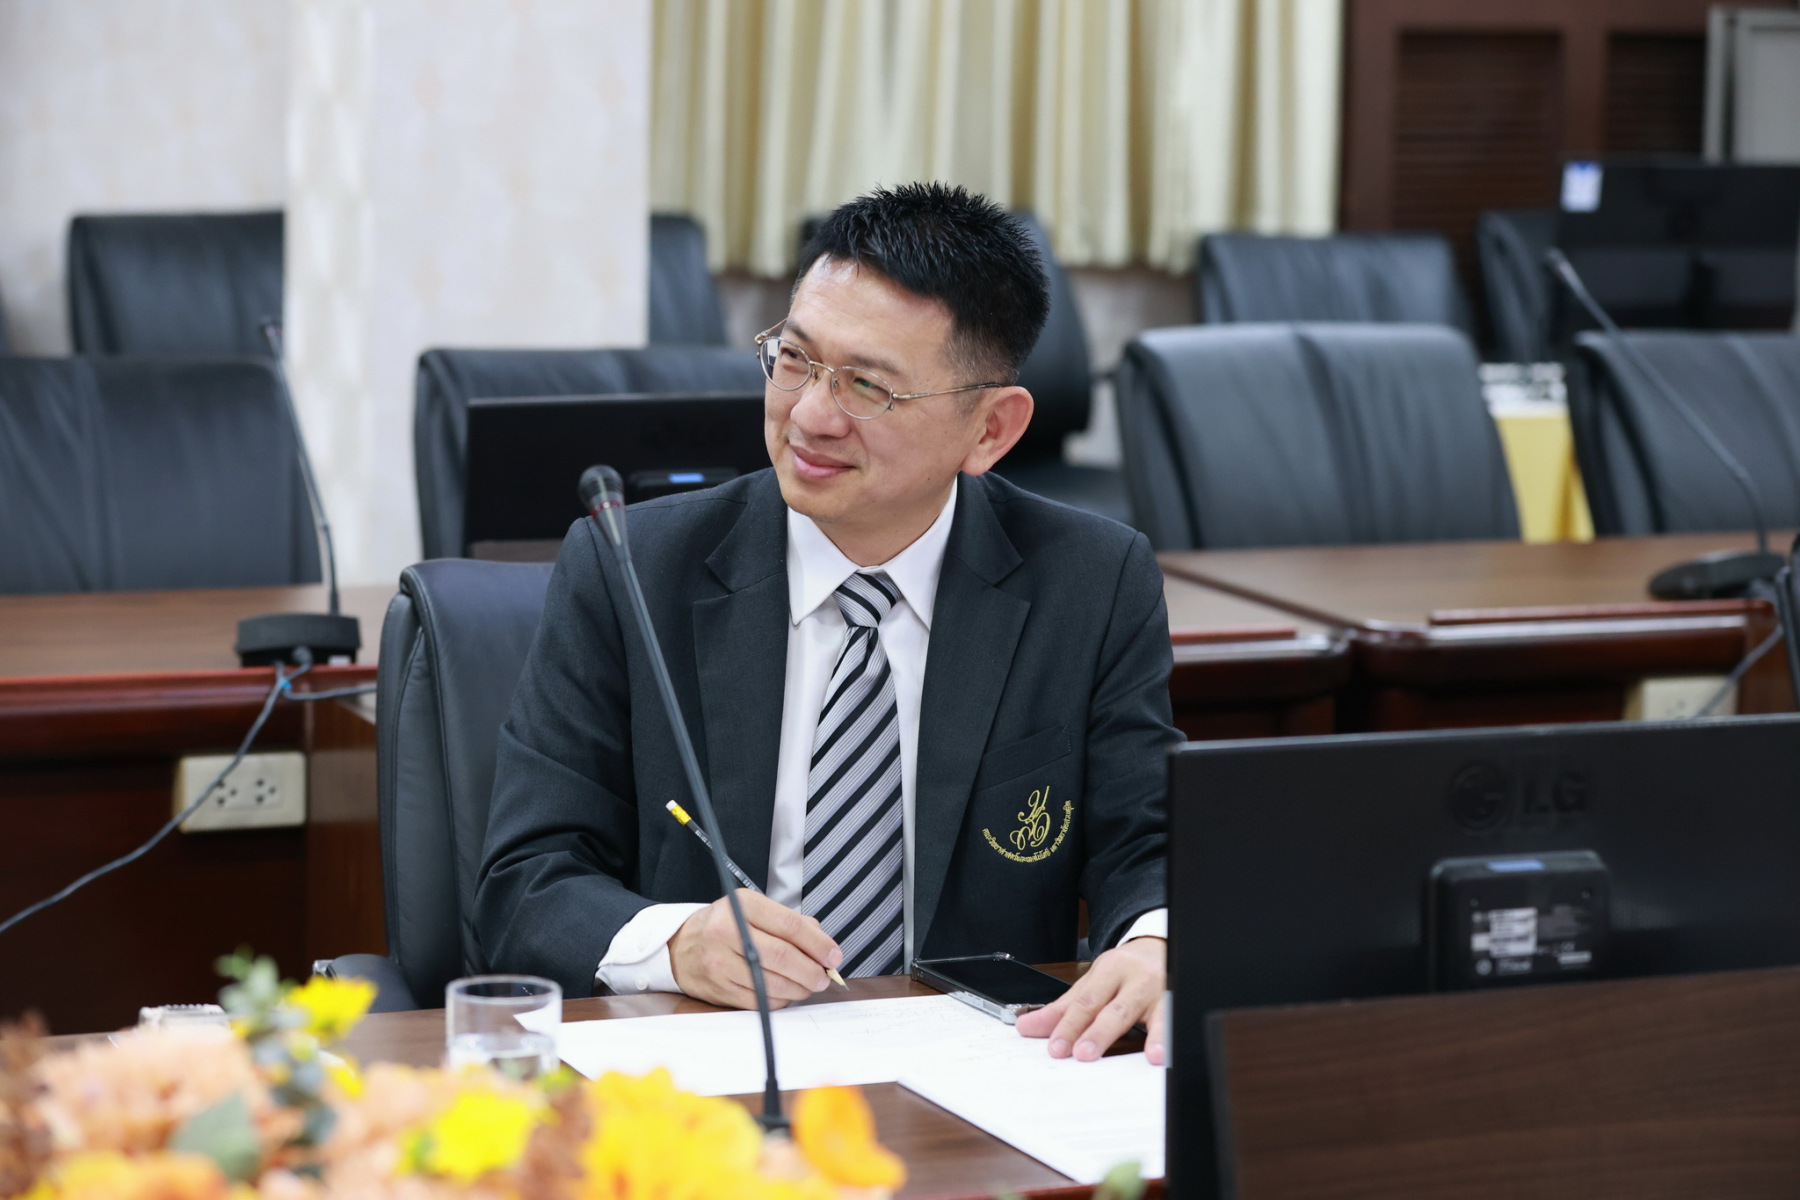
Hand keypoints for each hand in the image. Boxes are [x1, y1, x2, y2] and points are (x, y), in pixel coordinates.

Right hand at [669, 890, 842, 1008]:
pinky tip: (785, 992)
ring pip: (773, 983)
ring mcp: (721, 962)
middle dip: (812, 970)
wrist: (680, 946)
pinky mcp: (719, 989)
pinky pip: (761, 1001)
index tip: (833, 955)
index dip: (818, 944)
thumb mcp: (754, 910)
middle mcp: (728, 932)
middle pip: (783, 957)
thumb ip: (791, 923)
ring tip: (808, 984)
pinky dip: (780, 1000)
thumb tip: (824, 946)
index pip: (790, 926)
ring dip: (800, 988)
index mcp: (743, 905)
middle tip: (824, 976)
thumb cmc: (724, 926)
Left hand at [1014, 937, 1165, 1063]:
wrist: (1159, 946)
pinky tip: (1166, 1053)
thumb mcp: (1092, 983)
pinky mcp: (1179, 1000)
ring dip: (1151, 1038)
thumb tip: (1027, 1027)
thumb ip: (1062, 1009)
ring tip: (1148, 1057)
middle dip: (1098, 1033)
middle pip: (1115, 1009)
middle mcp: (1135, 979)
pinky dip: (1171, 1038)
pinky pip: (1175, 1020)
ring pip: (1154, 1014)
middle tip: (1081, 1054)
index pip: (1086, 1001)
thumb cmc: (1123, 971)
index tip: (1056, 1048)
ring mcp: (1160, 990)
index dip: (1069, 1026)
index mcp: (1108, 971)